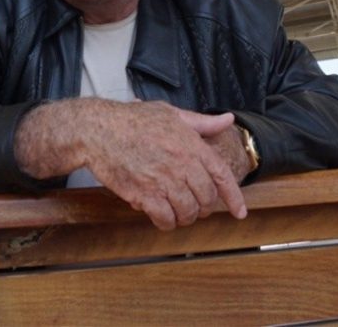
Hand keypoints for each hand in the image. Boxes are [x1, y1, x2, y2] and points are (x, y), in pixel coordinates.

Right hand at [86, 103, 246, 229]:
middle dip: (203, 207)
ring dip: (184, 217)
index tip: (239, 212)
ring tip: (175, 211)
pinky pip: (165, 220)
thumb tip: (228, 120)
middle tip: (193, 206)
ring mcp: (163, 181)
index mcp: (191, 145)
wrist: (98, 130)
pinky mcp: (144, 195)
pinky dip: (166, 223)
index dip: (234, 197)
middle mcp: (181, 164)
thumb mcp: (171, 114)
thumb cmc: (132, 120)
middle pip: (207, 199)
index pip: (222, 175)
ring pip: (188, 213)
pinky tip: (160, 216)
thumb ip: (202, 122)